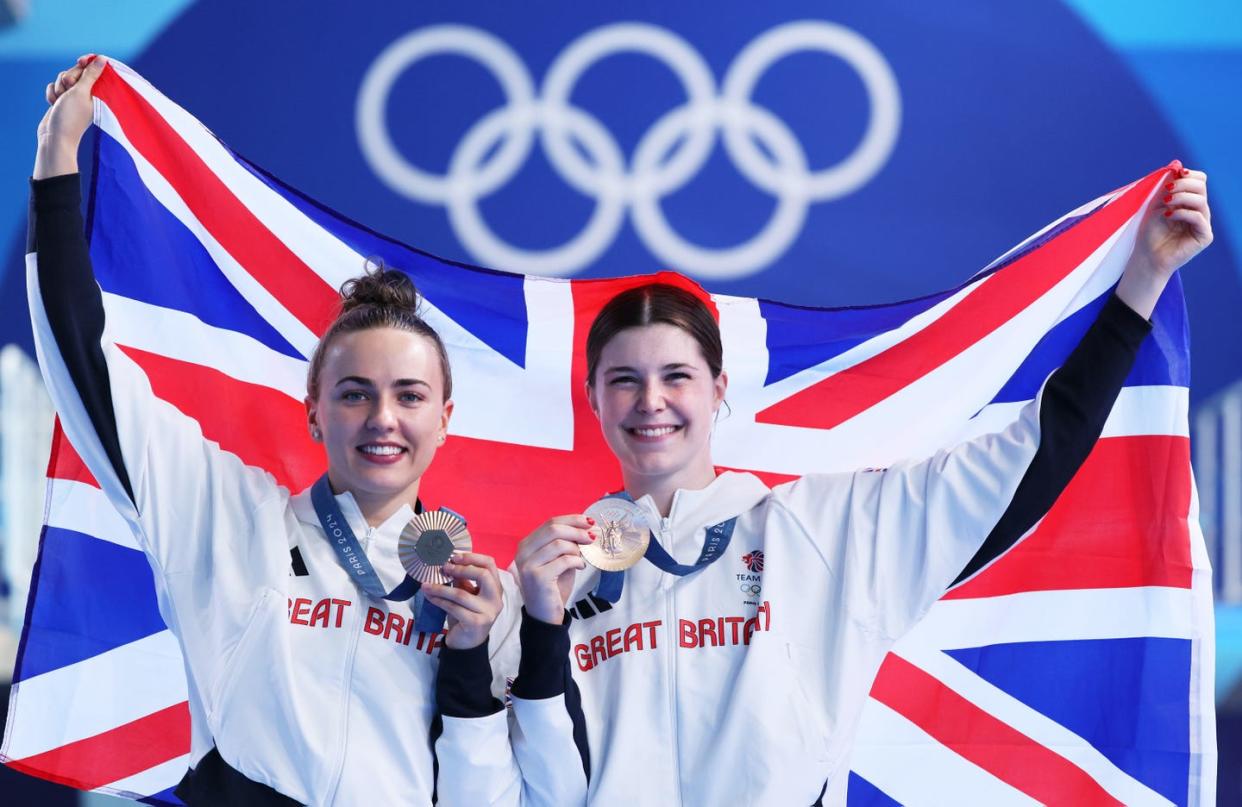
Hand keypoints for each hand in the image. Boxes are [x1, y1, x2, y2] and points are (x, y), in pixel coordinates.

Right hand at [34, 54, 106, 178]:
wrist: (55, 136)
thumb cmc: (71, 116)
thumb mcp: (81, 92)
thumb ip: (91, 75)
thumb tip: (102, 59)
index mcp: (98, 92)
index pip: (93, 69)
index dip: (86, 63)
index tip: (80, 61)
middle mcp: (88, 94)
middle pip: (76, 71)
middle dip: (69, 77)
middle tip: (69, 88)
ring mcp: (74, 97)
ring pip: (63, 78)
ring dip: (59, 87)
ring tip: (60, 100)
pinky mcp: (63, 100)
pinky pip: (54, 87)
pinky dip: (52, 94)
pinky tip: (53, 104)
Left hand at [421, 552, 503, 649]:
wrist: (467, 643)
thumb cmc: (466, 615)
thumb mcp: (466, 594)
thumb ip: (462, 580)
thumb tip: (448, 563)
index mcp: (496, 588)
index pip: (490, 565)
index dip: (472, 557)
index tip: (454, 556)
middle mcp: (496, 599)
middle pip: (483, 575)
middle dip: (461, 569)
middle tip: (444, 568)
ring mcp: (488, 612)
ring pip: (462, 593)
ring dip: (441, 588)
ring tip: (427, 585)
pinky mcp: (476, 623)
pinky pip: (454, 607)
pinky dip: (439, 601)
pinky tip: (430, 598)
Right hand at [513, 515, 593, 624]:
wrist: (545, 615)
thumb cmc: (553, 587)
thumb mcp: (559, 560)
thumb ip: (566, 544)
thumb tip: (586, 528)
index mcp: (527, 545)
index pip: (550, 523)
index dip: (571, 520)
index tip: (589, 521)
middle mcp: (523, 552)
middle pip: (553, 529)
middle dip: (576, 530)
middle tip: (591, 536)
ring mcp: (528, 564)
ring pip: (559, 543)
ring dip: (576, 549)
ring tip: (580, 558)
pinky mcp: (537, 577)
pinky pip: (563, 560)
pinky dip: (576, 561)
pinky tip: (579, 567)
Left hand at [1116, 161, 1211, 318]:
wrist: (1146, 258)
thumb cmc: (1148, 234)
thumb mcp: (1154, 205)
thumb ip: (1164, 186)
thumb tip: (1176, 163)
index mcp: (1189, 202)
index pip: (1199, 180)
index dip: (1187, 174)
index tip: (1172, 175)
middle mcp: (1199, 211)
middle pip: (1201, 186)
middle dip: (1183, 184)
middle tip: (1166, 190)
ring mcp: (1203, 223)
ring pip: (1200, 199)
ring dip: (1181, 197)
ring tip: (1165, 204)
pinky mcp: (1204, 236)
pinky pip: (1198, 217)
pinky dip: (1182, 213)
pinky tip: (1168, 215)